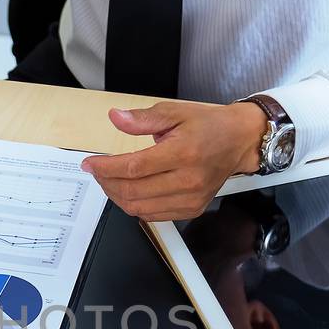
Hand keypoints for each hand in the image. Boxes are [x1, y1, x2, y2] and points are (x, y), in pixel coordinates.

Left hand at [81, 102, 266, 220]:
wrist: (238, 141)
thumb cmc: (208, 126)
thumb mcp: (174, 112)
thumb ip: (142, 118)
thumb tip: (116, 118)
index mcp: (182, 153)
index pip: (133, 167)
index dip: (105, 168)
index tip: (90, 164)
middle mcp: (188, 180)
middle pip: (133, 191)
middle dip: (107, 182)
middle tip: (98, 171)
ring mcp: (190, 199)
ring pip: (139, 208)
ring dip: (117, 196)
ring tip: (110, 180)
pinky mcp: (192, 209)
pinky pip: (153, 216)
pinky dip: (134, 205)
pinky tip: (129, 191)